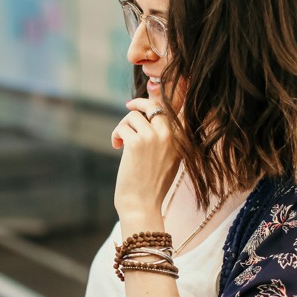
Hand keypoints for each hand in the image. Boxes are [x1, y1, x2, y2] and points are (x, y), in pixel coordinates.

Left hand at [111, 99, 178, 226]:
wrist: (142, 205)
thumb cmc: (151, 186)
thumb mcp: (167, 160)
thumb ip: (165, 140)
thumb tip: (151, 116)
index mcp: (181, 141)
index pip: (178, 109)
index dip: (164, 96)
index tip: (155, 90)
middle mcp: (171, 136)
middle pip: (153, 105)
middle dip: (138, 105)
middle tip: (128, 107)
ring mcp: (154, 137)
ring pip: (133, 116)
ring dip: (123, 127)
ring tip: (120, 141)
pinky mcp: (137, 142)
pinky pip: (122, 127)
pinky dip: (116, 135)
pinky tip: (116, 146)